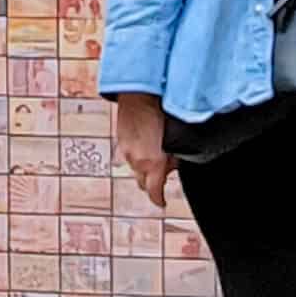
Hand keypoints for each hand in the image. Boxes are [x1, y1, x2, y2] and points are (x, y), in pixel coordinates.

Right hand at [114, 94, 172, 208]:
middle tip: (162, 178)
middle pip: (143, 183)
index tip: (162, 203)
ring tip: (154, 158)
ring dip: (144, 170)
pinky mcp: (121, 140)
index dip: (158, 200)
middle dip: (152, 185)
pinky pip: (129, 156)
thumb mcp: (174, 138)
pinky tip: (145, 146)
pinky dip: (137, 157)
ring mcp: (126, 150)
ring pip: (135, 170)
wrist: (139, 93)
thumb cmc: (160, 112)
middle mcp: (137, 160)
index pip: (153, 192)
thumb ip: (174, 157)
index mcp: (153, 162)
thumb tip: (173, 164)